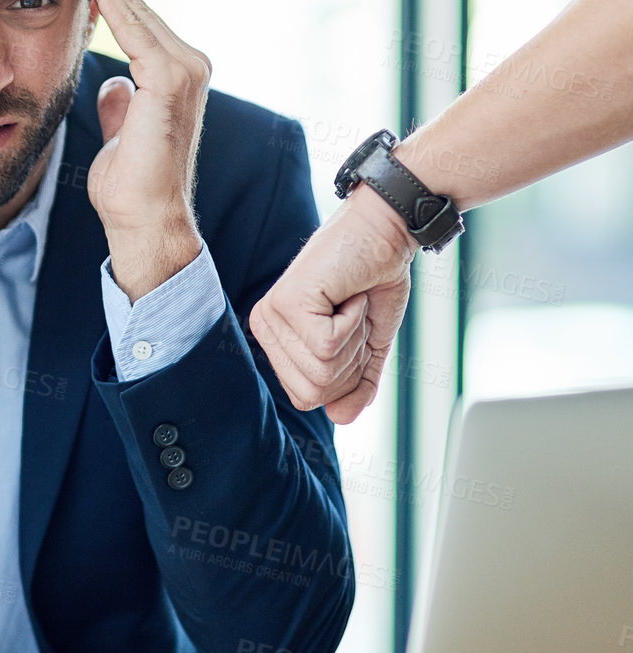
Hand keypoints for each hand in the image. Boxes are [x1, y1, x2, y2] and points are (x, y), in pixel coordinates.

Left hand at [81, 0, 211, 299]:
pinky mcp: (173, 80)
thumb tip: (113, 85)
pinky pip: (136, 29)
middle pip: (139, 8)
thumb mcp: (120, 134)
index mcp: (174, 76)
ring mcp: (186, 70)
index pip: (136, 21)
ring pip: (138, 11)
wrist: (144, 221)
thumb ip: (121, 104)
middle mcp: (188, 66)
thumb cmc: (129, 188)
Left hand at [250, 187, 417, 422]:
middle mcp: (266, 327)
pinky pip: (328, 346)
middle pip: (313, 391)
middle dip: (351, 360)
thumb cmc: (373, 279)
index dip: (346, 375)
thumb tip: (341, 418)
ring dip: (354, 338)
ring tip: (350, 302)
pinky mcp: (287, 303)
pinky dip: (353, 322)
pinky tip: (347, 294)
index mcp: (277, 338)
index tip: (354, 332)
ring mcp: (273, 315)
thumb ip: (356, 382)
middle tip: (353, 316)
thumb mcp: (368, 343)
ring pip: (321, 371)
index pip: (308, 396)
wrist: (386, 233)